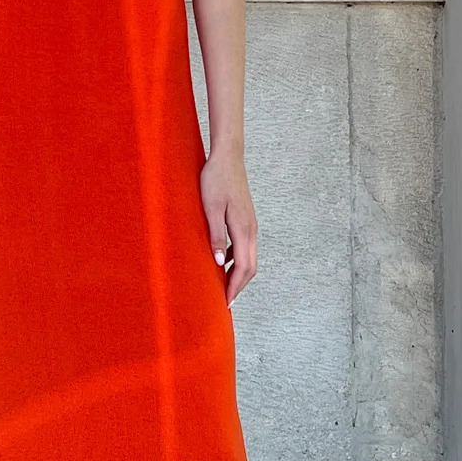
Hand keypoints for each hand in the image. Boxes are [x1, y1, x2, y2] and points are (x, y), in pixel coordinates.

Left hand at [200, 146, 257, 305]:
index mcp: (243, 229)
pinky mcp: (246, 219)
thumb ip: (215, 236)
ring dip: (238, 274)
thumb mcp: (210, 208)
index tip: (226, 303)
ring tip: (222, 286)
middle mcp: (251, 229)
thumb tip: (217, 263)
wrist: (228, 157)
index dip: (235, 287)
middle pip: (250, 266)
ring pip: (248, 257)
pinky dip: (236, 260)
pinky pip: (244, 247)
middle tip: (225, 301)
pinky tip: (221, 262)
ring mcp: (250, 224)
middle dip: (239, 286)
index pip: (243, 267)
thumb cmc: (216, 179)